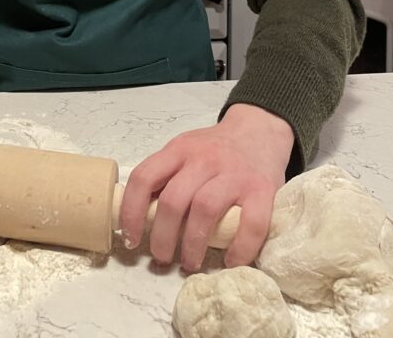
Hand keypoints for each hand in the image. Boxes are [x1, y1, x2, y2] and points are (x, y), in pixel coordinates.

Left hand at [119, 103, 293, 271]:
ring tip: (189, 262)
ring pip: (204, 210)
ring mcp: (234, 173)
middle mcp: (204, 159)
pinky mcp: (262, 189)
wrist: (258, 129)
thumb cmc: (216, 149)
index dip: (131, 211)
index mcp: (179, 149)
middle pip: (173, 200)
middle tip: (161, 257)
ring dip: (192, 245)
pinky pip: (251, 224)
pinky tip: (230, 260)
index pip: (144, 178)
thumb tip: (141, 216)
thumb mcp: (185, 150)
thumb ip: (167, 174)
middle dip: (162, 237)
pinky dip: (239, 248)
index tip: (131, 238)